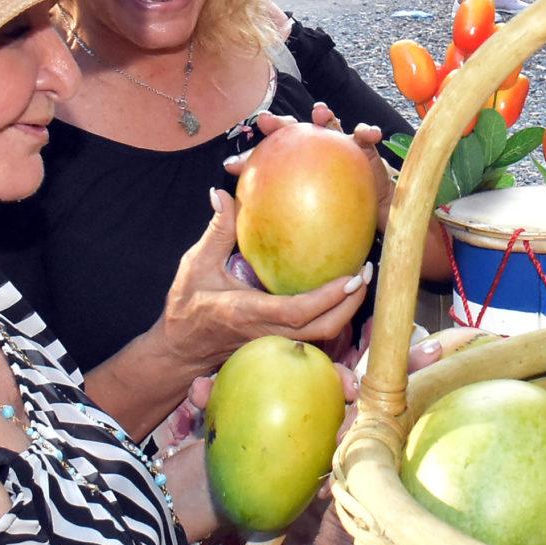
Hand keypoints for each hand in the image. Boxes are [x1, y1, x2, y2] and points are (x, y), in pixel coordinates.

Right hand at [155, 187, 369, 377]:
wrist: (180, 349)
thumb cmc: (187, 307)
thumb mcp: (195, 265)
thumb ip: (216, 231)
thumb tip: (223, 194)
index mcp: (248, 312)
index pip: (297, 312)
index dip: (328, 297)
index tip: (352, 276)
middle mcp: (266, 334)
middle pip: (322, 329)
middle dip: (350, 304)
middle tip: (365, 273)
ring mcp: (274, 344)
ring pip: (322, 336)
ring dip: (345, 311)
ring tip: (359, 280)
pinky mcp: (278, 345)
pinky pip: (313, 334)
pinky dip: (332, 315)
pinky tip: (339, 291)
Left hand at [232, 105, 391, 228]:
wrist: (371, 220)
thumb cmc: (336, 218)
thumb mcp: (301, 223)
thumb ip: (269, 215)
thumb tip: (222, 198)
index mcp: (295, 169)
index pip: (267, 163)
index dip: (249, 161)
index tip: (230, 166)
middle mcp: (313, 154)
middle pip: (292, 135)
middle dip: (279, 125)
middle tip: (267, 122)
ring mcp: (338, 148)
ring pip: (328, 125)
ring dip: (323, 115)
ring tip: (320, 113)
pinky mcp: (363, 149)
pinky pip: (365, 137)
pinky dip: (366, 132)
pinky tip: (369, 134)